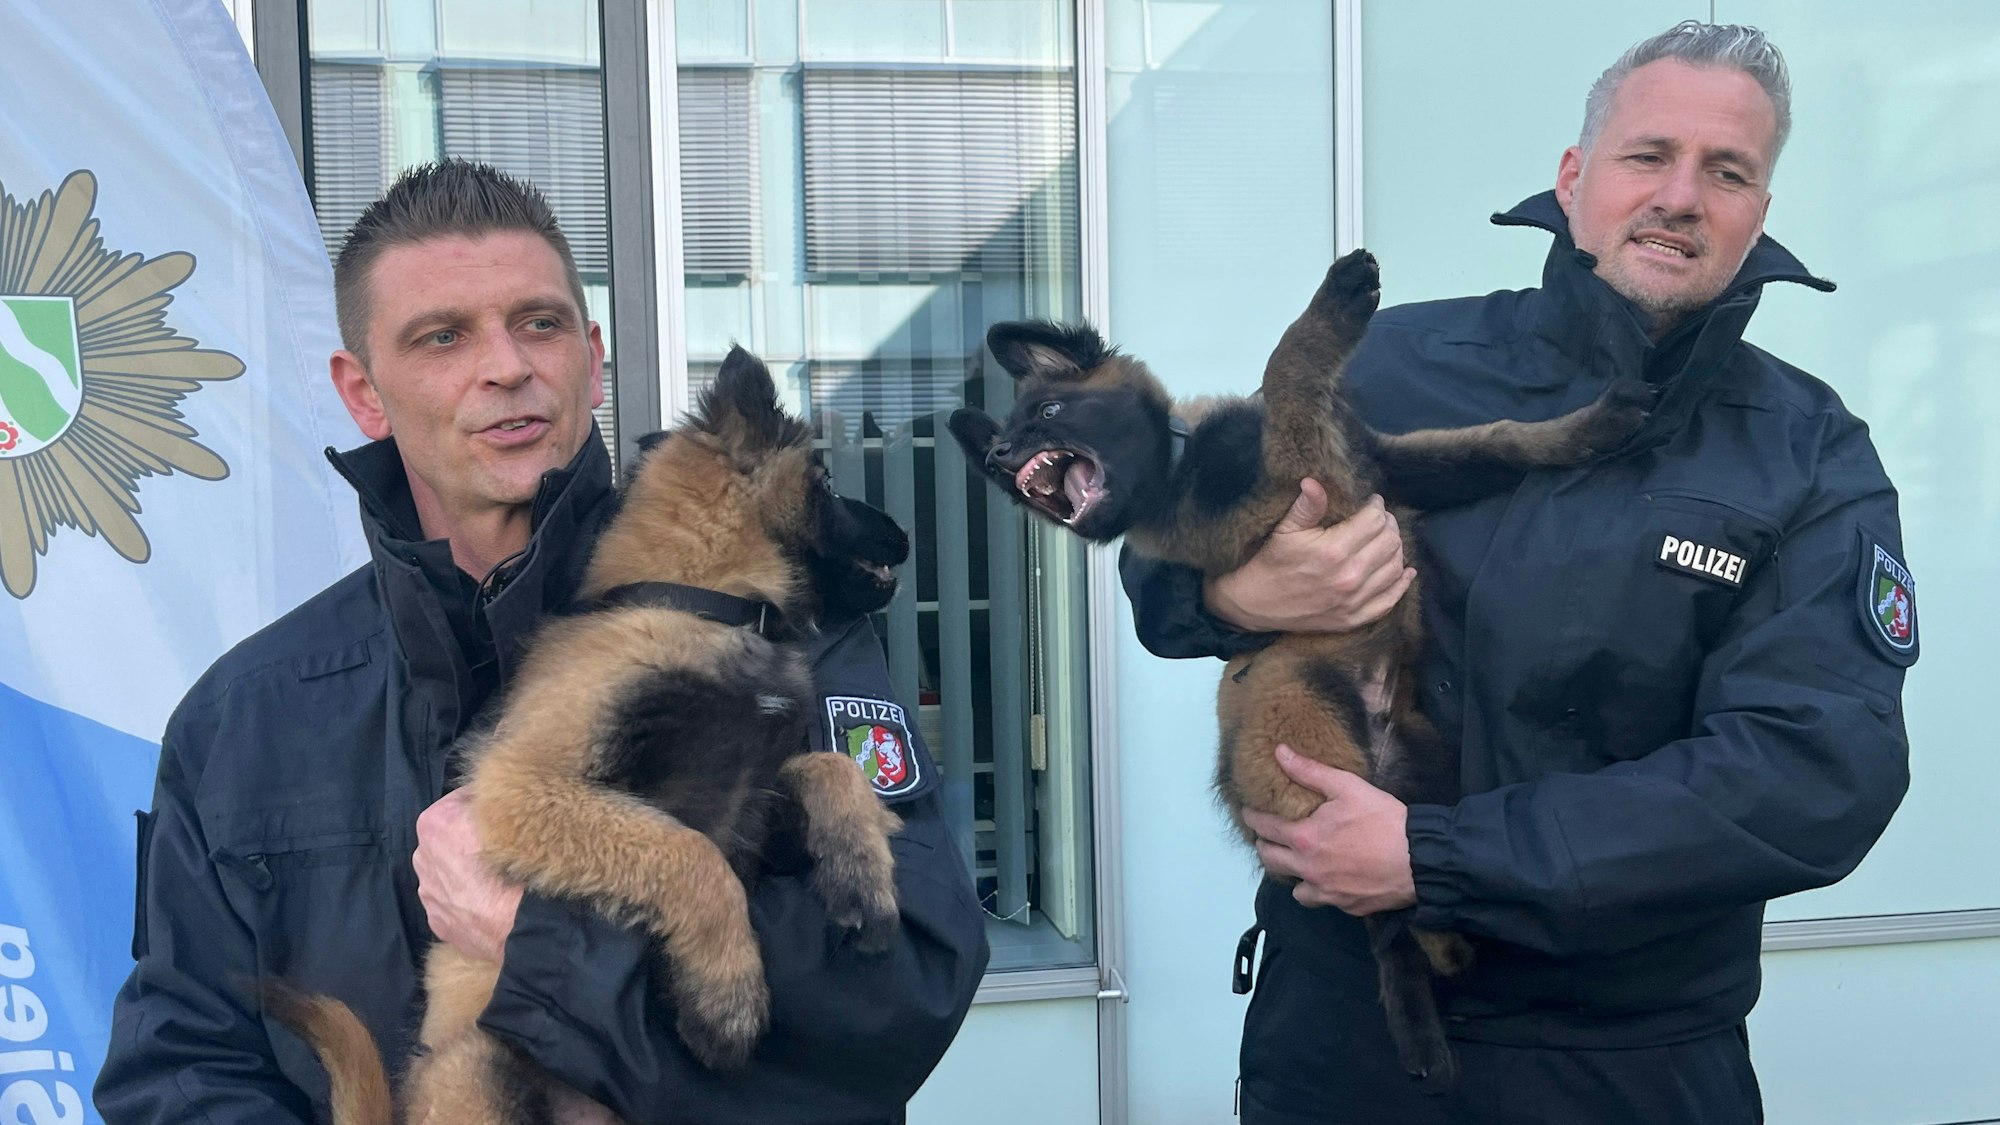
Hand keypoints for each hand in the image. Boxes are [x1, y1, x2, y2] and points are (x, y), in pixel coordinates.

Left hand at [413, 787, 523, 962]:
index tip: (504, 813)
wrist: (523, 922)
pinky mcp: (438, 922)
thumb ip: (491, 797)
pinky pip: (453, 902)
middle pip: (450, 837)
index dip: (486, 804)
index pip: (462, 799)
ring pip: (450, 872)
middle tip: (502, 848)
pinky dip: (468, 900)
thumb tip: (492, 792)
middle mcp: (422, 856)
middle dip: (470, 840)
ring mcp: (428, 892)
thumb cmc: (516, 860)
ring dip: (466, 871)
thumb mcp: (507, 809)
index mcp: (434, 822)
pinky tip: (490, 903)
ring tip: (497, 880)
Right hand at [1204, 482, 1413, 633]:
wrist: (1255, 604)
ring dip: (1395, 550)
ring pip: (1395, 568)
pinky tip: (1404, 571)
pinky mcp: (1353, 618)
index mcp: (1333, 550)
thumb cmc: (1271, 562)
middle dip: (1388, 525)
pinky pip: (1390, 600)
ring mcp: (1353, 601)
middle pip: (1390, 542)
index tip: (1371, 502)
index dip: (1377, 507)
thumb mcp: (1285, 530)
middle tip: (1379, 520)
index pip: (1375, 521)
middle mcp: (1349, 577)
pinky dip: (1401, 583)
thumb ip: (1307, 506)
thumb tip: (1314, 480)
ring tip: (1385, 540)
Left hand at [1241, 745, 1415, 914]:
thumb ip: (1310, 771)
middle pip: (1271, 861)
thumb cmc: (1384, 820)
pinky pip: (1322, 901)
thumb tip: (1279, 753)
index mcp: (1304, 839)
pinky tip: (1327, 878)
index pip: (1265, 828)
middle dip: (1265, 846)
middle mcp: (1308, 870)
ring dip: (1291, 874)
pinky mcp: (1346, 907)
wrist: (1420, 859)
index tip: (1249, 812)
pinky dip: (1319, 890)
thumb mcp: (1347, 787)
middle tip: (1269, 836)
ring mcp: (1327, 892)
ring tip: (1297, 861)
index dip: (1253, 818)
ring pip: (1294, 889)